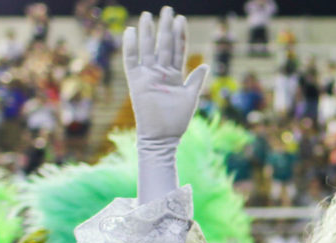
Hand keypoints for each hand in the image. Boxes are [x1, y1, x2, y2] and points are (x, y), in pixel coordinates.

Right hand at [123, 7, 207, 144]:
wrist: (162, 137)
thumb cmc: (177, 121)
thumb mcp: (190, 98)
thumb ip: (195, 81)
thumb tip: (205, 66)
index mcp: (174, 75)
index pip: (177, 50)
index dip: (180, 35)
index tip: (181, 19)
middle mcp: (160, 72)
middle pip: (163, 45)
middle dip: (166, 27)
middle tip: (168, 9)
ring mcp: (148, 76)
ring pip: (148, 50)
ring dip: (150, 33)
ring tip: (150, 15)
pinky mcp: (136, 82)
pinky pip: (131, 61)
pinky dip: (130, 46)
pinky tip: (131, 31)